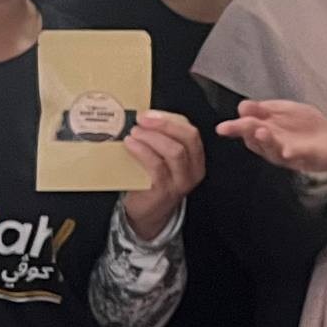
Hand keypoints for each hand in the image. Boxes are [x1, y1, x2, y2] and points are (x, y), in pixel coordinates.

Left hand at [121, 108, 205, 235]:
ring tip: (134, 132)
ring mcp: (180, 182)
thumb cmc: (153, 181)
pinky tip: (130, 144)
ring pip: (174, 151)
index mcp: (196, 158)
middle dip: (163, 124)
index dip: (170, 119)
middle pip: (187, 138)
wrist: (147, 212)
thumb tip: (146, 118)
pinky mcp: (164, 190)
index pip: (190, 132)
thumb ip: (162, 140)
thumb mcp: (164, 159)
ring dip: (151, 137)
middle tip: (142, 119)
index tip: (150, 113)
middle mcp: (193, 170)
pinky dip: (142, 151)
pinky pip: (156, 165)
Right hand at [221, 99, 326, 177]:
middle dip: (244, 131)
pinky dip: (292, 154)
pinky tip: (287, 152)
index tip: (242, 110)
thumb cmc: (302, 126)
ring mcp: (287, 152)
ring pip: (272, 149)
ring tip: (261, 132)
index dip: (239, 122)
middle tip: (236, 125)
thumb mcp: (284, 110)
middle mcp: (271, 144)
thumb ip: (265, 108)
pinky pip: (298, 156)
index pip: (246, 127)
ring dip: (266, 141)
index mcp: (264, 130)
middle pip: (254, 139)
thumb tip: (242, 106)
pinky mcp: (306, 158)